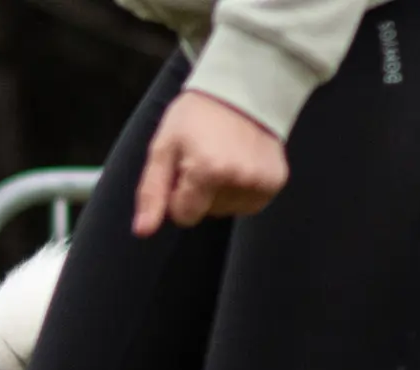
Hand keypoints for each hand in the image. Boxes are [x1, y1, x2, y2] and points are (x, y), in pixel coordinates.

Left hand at [133, 91, 288, 236]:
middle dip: (199, 192)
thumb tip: (142, 231)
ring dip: (220, 191)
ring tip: (223, 157)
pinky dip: (240, 190)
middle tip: (204, 157)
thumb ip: (151, 192)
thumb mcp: (163, 148)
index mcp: (209, 170)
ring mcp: (262, 180)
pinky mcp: (277, 180)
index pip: (183, 216)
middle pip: (206, 214)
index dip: (177, 195)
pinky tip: (239, 164)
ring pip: (227, 210)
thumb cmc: (196, 116)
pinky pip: (249, 204)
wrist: (242, 87)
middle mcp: (240, 178)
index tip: (183, 168)